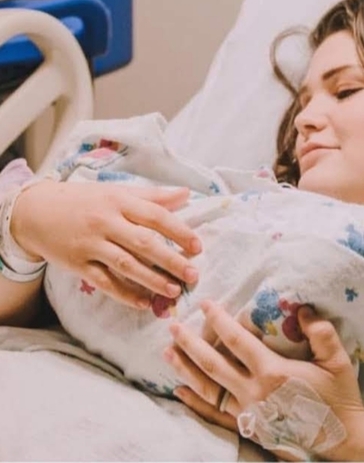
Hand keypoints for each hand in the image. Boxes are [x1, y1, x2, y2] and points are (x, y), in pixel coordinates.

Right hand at [11, 180, 200, 308]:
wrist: (34, 211)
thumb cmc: (84, 200)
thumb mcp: (117, 191)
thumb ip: (153, 196)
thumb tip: (187, 193)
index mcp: (119, 201)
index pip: (156, 216)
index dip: (179, 231)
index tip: (198, 247)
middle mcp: (106, 222)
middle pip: (144, 242)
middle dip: (171, 260)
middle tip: (193, 275)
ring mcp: (90, 244)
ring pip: (126, 265)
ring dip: (152, 280)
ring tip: (174, 291)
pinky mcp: (77, 264)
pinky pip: (104, 282)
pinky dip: (124, 294)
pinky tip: (144, 303)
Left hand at [164, 300, 363, 461]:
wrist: (343, 442)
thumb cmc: (340, 398)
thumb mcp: (338, 361)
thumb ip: (321, 332)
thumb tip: (302, 308)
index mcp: (273, 372)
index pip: (237, 340)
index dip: (219, 320)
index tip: (205, 304)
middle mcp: (254, 392)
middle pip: (213, 364)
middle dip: (190, 343)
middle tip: (172, 326)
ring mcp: (248, 413)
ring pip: (208, 388)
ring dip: (186, 369)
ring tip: (167, 352)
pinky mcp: (248, 428)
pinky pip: (214, 414)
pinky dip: (194, 402)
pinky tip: (179, 392)